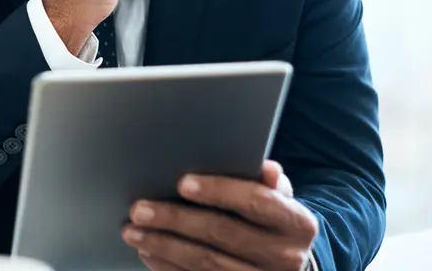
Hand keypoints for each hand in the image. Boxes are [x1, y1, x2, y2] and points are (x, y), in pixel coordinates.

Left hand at [122, 161, 317, 270]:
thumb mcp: (279, 199)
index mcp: (298, 223)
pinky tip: (148, 252)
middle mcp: (285, 256)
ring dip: (164, 245)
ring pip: (207, 262)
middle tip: (140, 208)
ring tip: (133, 230)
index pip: (257, 201)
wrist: (287, 265)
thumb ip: (268, 183)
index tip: (181, 183)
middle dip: (176, 218)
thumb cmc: (272, 221)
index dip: (219, 190)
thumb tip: (267, 169)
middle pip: (223, 233)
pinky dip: (168, 266)